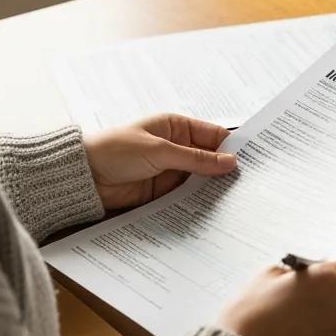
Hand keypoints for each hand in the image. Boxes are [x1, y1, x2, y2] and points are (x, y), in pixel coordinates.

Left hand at [84, 114, 237, 210]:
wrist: (83, 177)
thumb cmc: (116, 151)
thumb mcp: (160, 151)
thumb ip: (196, 159)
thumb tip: (230, 162)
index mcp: (176, 127)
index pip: (213, 134)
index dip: (232, 146)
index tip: (252, 158)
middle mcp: (176, 147)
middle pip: (210, 158)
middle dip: (226, 169)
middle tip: (249, 181)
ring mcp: (171, 170)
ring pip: (201, 179)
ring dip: (214, 187)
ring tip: (237, 197)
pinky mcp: (163, 191)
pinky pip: (187, 195)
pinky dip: (199, 201)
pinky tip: (213, 207)